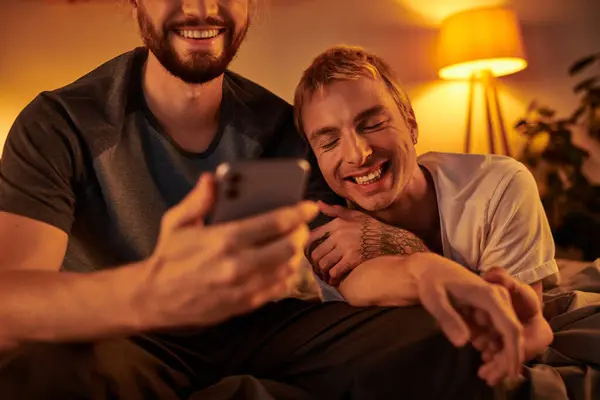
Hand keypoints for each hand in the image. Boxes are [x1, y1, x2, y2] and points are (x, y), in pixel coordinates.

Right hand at [137, 173, 319, 328]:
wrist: (154, 299)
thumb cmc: (168, 256)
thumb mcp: (176, 222)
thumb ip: (198, 200)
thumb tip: (213, 178)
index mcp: (225, 238)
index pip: (275, 222)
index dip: (298, 212)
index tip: (309, 206)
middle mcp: (239, 264)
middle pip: (289, 246)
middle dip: (300, 233)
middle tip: (300, 227)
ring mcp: (244, 287)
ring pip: (288, 268)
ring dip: (295, 254)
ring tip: (292, 244)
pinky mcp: (245, 304)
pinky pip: (278, 289)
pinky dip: (286, 275)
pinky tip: (282, 266)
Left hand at [307, 201, 426, 284]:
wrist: (393, 240)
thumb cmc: (373, 227)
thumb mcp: (355, 214)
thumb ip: (335, 210)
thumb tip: (318, 204)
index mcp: (336, 223)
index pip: (312, 238)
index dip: (308, 251)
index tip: (311, 258)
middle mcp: (339, 234)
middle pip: (315, 253)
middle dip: (314, 265)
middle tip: (318, 271)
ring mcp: (346, 246)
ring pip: (323, 264)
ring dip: (322, 273)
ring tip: (326, 276)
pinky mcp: (353, 258)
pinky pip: (335, 271)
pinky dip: (332, 278)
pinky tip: (335, 280)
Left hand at [412, 253, 525, 385]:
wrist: (432, 270)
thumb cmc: (432, 282)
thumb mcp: (434, 299)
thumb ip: (448, 319)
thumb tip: (462, 343)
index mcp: (489, 295)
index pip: (510, 327)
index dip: (513, 351)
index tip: (511, 373)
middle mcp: (499, 299)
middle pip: (512, 334)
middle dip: (505, 358)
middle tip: (489, 378)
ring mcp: (497, 304)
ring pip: (506, 335)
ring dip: (498, 355)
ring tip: (485, 373)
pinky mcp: (492, 310)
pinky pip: (498, 331)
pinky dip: (492, 346)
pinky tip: (482, 358)